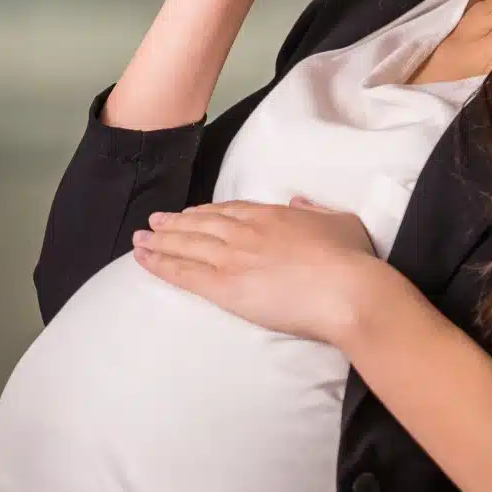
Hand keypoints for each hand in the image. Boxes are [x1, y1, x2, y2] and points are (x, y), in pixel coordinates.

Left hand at [131, 197, 390, 345]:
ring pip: (186, 244)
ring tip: (139, 239)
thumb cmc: (351, 261)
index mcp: (272, 215)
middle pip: (200, 224)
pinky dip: (159, 263)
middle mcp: (245, 231)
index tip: (190, 213)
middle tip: (153, 222)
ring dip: (159, 241)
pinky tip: (143, 259)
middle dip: (174, 223)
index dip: (205, 212)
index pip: (229, 210)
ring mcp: (232, 257)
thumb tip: (299, 201)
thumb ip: (315, 210)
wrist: (348, 290)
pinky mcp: (224, 286)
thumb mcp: (340, 221)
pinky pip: (183, 272)